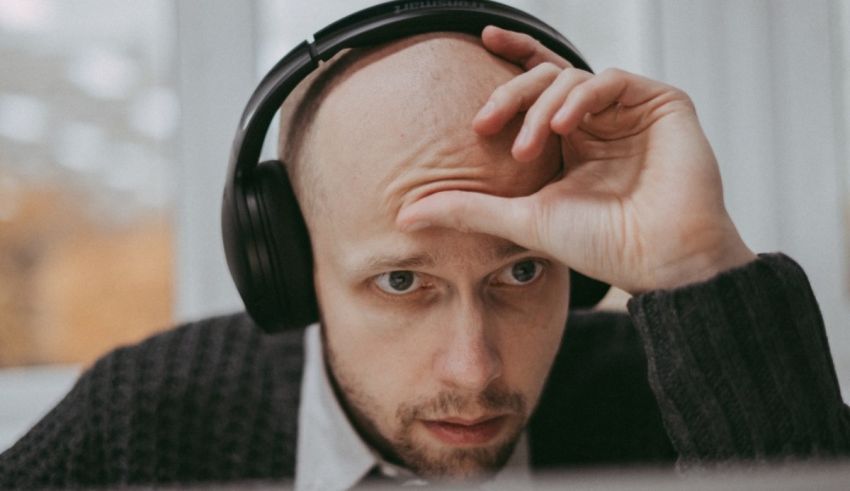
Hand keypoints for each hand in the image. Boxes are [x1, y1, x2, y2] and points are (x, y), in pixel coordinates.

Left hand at [396, 26, 755, 293]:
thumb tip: (405, 214)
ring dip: (541, 106)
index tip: (480, 40)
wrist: (658, 262)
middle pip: (547, 79)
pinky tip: (561, 126)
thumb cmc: (600, 245)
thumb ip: (466, 209)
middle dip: (510, 93)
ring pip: (573, 78)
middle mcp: (599, 122)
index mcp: (571, 143)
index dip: (512, 60)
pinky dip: (581, 97)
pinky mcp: (661, 104)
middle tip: (483, 123)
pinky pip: (611, 80)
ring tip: (527, 146)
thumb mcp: (520, 220)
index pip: (537, 88)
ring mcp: (630, 112)